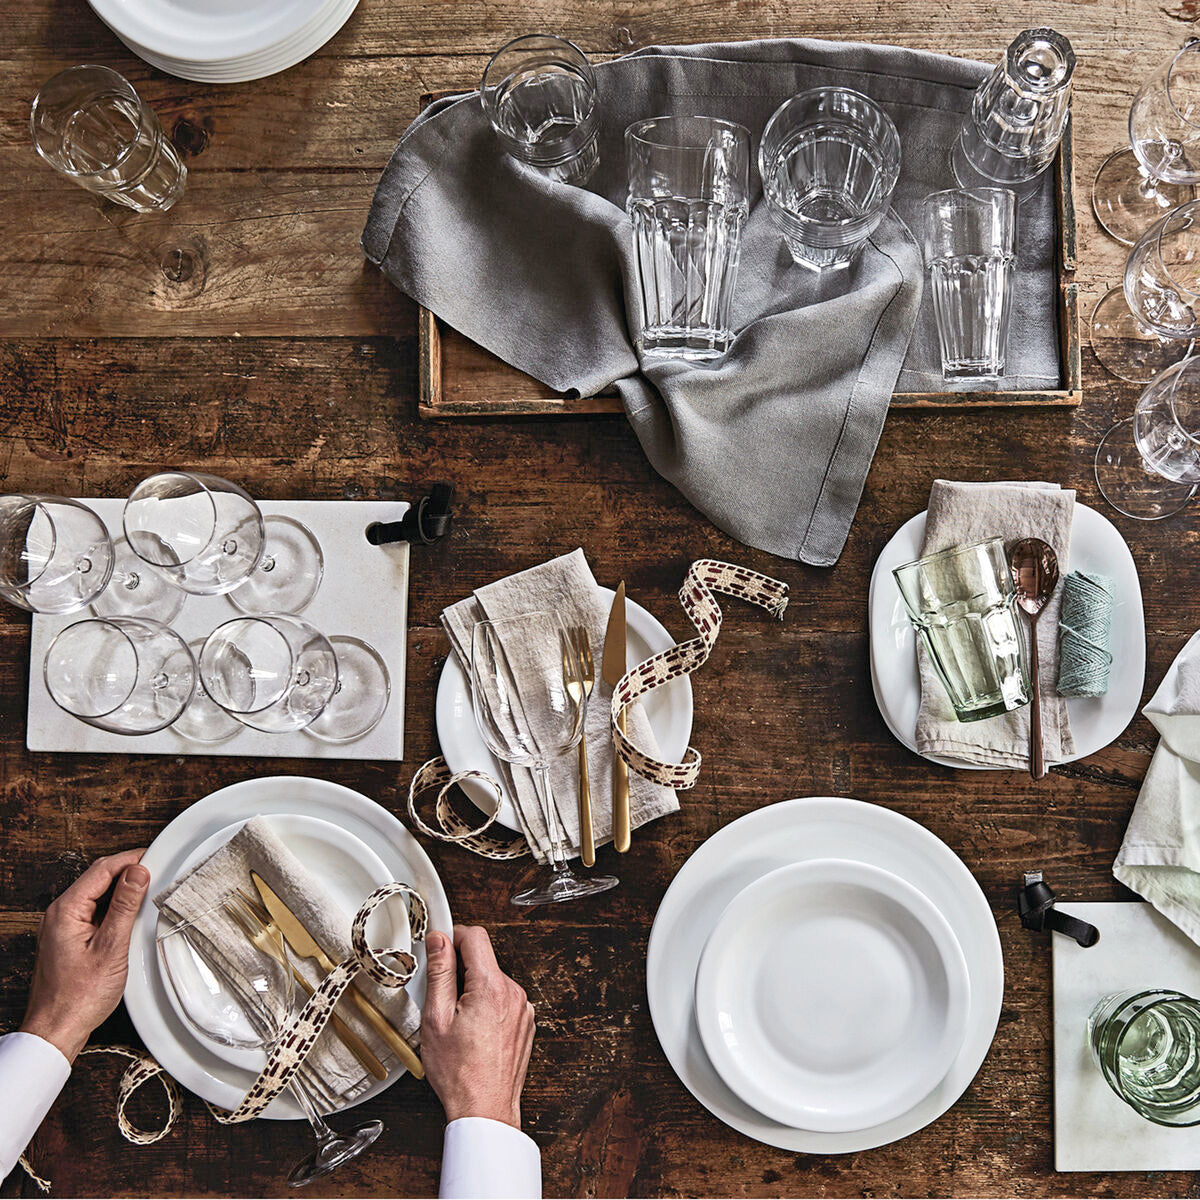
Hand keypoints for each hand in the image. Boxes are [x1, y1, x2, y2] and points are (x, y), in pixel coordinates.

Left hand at [20, 850, 150, 1062]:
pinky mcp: (66, 938)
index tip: (154, 856)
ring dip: (120, 887)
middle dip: (127, 869)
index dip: (131, 859)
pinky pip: (91, 910)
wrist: (57, 1029)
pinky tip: (129, 913)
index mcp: (65, 911)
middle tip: (156, 870)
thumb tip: (137, 873)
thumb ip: (125, 906)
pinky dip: (112, 904)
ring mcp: (60, 926)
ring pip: (95, 893)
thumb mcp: (111, 947)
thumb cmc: (79, 997)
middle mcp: (58, 914)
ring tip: (146, 890)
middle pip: (97, 877)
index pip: (102, 869)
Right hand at [421, 925, 534, 1128]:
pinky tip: (473, 1031)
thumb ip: (439, 973)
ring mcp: (523, 1009)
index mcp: (492, 987)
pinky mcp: (525, 1022)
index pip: (475, 937)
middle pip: (483, 960)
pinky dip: (487, 1005)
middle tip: (441, 998)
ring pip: (492, 980)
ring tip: (457, 1021)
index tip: (439, 947)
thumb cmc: (459, 1072)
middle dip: (460, 970)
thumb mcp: (436, 1018)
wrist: (485, 1109)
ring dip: (473, 990)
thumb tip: (439, 940)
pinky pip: (503, 999)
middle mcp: (514, 993)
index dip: (453, 937)